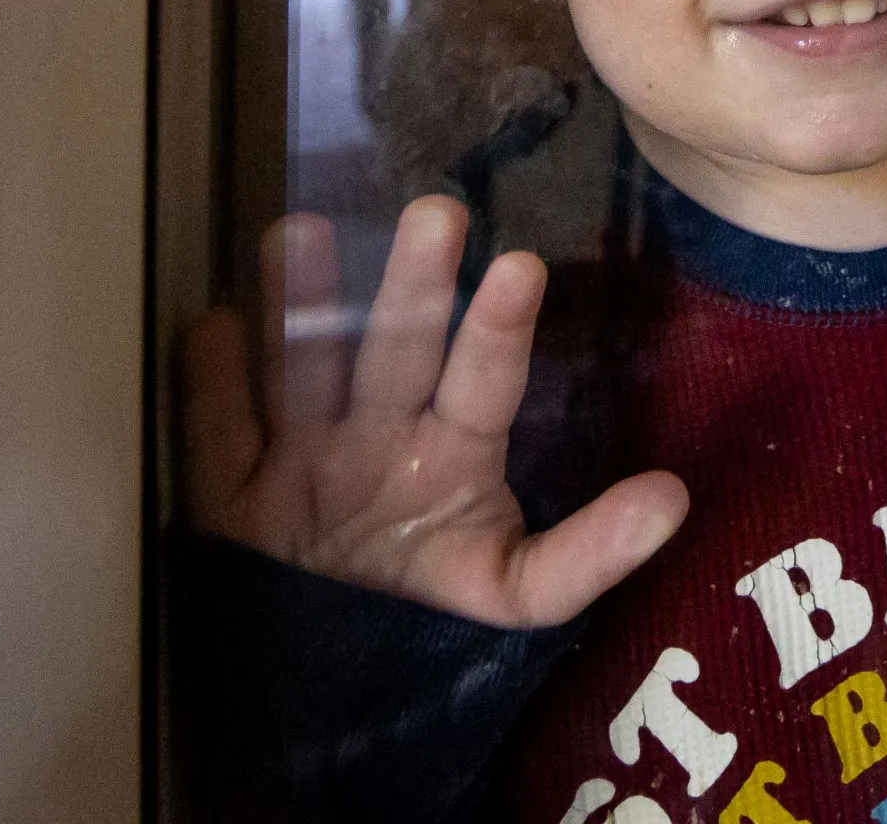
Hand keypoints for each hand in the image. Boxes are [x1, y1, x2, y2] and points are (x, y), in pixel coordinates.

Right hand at [183, 195, 688, 627]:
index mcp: (452, 452)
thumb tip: (677, 498)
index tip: (523, 266)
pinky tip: (209, 325)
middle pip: (395, 352)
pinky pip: (216, 435)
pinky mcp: (228, 491)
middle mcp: (378, 435)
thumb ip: (587, 557)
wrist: (327, 675)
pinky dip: (209, 387)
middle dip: (413, 289)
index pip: (483, 383)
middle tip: (438, 210)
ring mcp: (302, 455)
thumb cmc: (428, 617)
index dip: (498, 330)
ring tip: (300, 231)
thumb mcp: (509, 595)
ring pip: (302, 369)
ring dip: (297, 306)